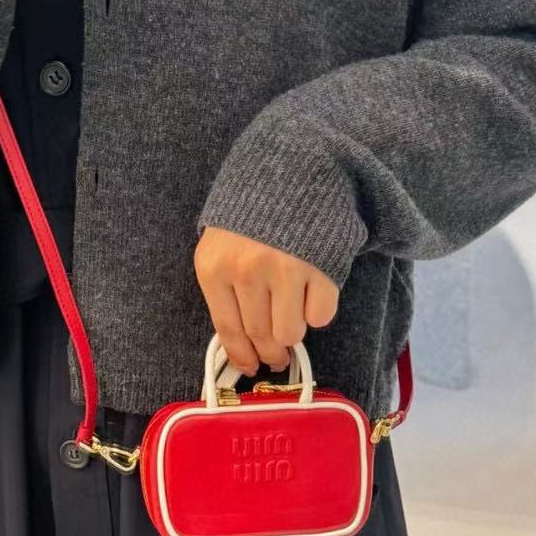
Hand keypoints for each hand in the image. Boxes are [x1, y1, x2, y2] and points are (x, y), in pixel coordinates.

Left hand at [193, 226, 339, 375]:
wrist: (292, 169)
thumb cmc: (252, 215)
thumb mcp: (221, 249)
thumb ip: (226, 292)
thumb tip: (241, 345)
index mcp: (214, 268)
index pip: (228, 330)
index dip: (242, 356)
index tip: (250, 366)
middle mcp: (247, 271)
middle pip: (261, 336)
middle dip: (270, 355)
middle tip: (276, 357)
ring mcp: (285, 269)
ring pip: (290, 333)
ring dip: (293, 334)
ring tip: (292, 320)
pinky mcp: (321, 267)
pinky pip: (321, 316)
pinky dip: (318, 312)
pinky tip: (312, 293)